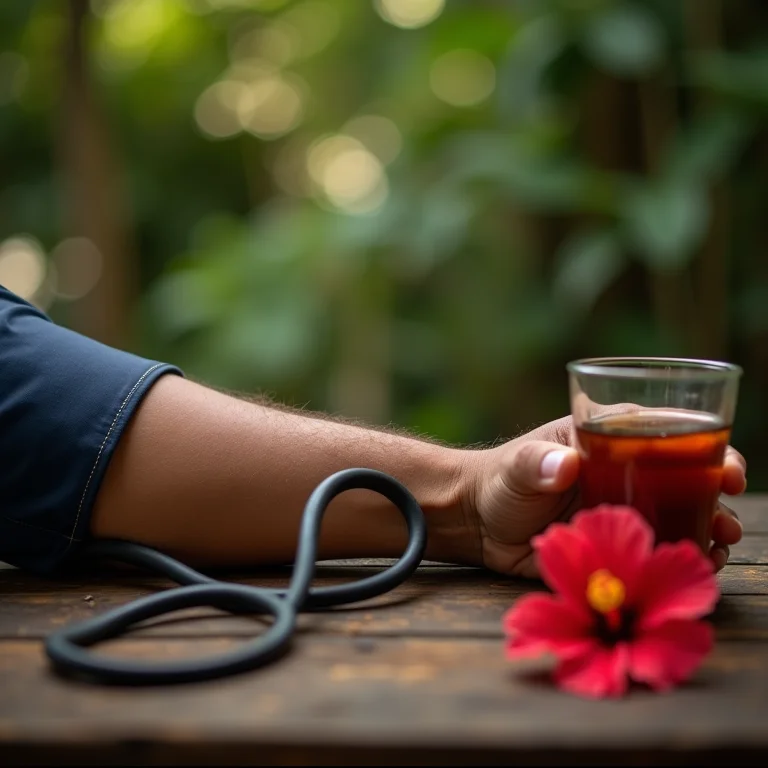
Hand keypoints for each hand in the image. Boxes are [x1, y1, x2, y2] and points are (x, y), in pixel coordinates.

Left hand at [462, 415, 745, 577]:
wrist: (478, 524)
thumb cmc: (498, 481)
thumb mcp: (516, 467)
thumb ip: (536, 464)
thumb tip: (565, 465)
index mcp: (606, 438)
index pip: (664, 431)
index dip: (704, 442)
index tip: (727, 467)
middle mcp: (624, 470)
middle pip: (684, 473)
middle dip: (716, 490)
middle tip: (728, 518)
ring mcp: (623, 506)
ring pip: (679, 511)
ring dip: (707, 525)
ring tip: (719, 545)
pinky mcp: (615, 541)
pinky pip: (657, 545)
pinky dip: (680, 553)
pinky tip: (696, 566)